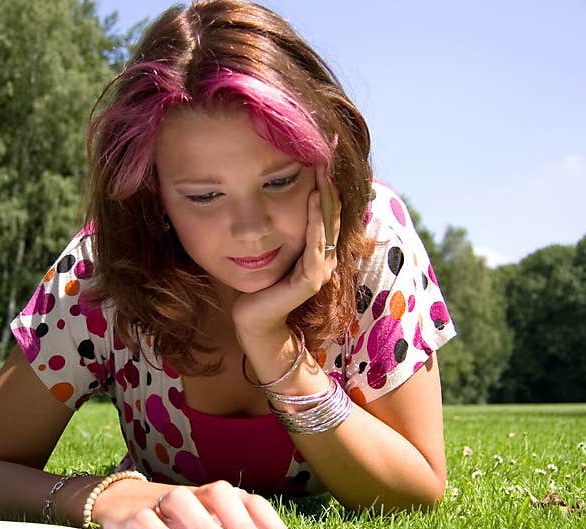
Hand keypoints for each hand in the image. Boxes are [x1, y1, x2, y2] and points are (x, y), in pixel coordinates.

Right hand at [90, 479, 302, 528]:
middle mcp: (194, 495)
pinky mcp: (137, 514)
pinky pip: (149, 519)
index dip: (274, 526)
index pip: (251, 503)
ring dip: (207, 525)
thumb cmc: (175, 518)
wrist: (121, 502)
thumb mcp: (207, 525)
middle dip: (244, 525)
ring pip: (185, 501)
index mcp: (216, 498)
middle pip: (222, 495)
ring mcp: (164, 501)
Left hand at [231, 163, 341, 334]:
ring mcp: (320, 270)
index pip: (327, 211)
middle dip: (330, 183)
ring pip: (328, 227)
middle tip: (329, 152)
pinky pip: (316, 247)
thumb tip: (276, 193)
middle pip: (333, 214)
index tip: (323, 153)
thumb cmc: (258, 282)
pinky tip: (313, 201)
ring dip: (326, 198)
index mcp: (318, 250)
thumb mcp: (271, 247)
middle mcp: (325, 258)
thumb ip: (279, 226)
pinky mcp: (309, 282)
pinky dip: (316, 223)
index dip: (327, 184)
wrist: (252, 318)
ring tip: (324, 172)